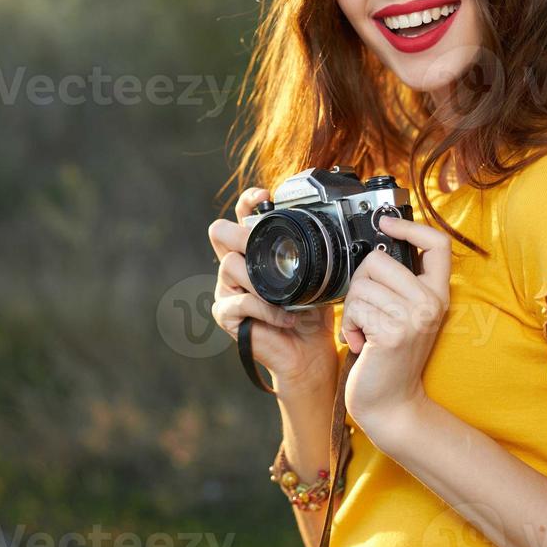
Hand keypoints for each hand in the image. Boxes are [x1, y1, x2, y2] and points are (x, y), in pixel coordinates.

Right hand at [208, 188, 338, 393]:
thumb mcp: (317, 276)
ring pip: (229, 265)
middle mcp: (237, 264)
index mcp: (256, 249)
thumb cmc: (311, 312)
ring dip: (260, 281)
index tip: (265, 196)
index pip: (242, 215)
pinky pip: (239, 302)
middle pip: (219, 232)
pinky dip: (265, 310)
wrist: (309, 350)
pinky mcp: (226, 314)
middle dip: (241, 234)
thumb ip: (313, 253)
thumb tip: (326, 227)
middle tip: (260, 246)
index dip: (248, 201)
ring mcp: (228, 288)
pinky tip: (284, 318)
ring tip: (285, 297)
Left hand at [340, 215, 450, 440]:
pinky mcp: (392, 333)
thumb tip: (377, 247)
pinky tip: (359, 343)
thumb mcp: (406, 313)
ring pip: (361, 285)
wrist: (391, 403)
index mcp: (438, 293)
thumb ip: (400, 283)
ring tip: (364, 330)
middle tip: (365, 309)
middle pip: (379, 259)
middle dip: (359, 282)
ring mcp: (414, 318)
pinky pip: (355, 308)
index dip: (409, 227)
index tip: (385, 224)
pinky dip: (348, 326)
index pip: (437, 244)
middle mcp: (431, 303)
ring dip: (352, 310)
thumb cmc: (390, 357)